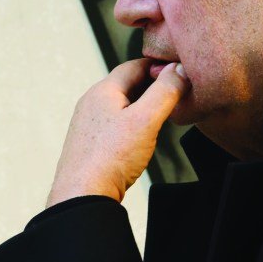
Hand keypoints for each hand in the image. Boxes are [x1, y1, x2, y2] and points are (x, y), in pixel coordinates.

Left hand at [47, 58, 189, 204]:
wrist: (83, 196)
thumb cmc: (109, 160)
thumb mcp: (146, 120)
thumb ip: (165, 92)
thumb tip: (179, 70)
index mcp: (102, 91)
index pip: (135, 65)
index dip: (159, 65)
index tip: (177, 70)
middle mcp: (91, 104)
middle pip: (127, 85)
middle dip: (151, 87)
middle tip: (174, 94)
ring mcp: (88, 125)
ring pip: (120, 106)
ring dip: (141, 107)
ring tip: (160, 117)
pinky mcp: (89, 144)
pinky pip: (113, 126)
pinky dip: (130, 126)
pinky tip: (138, 140)